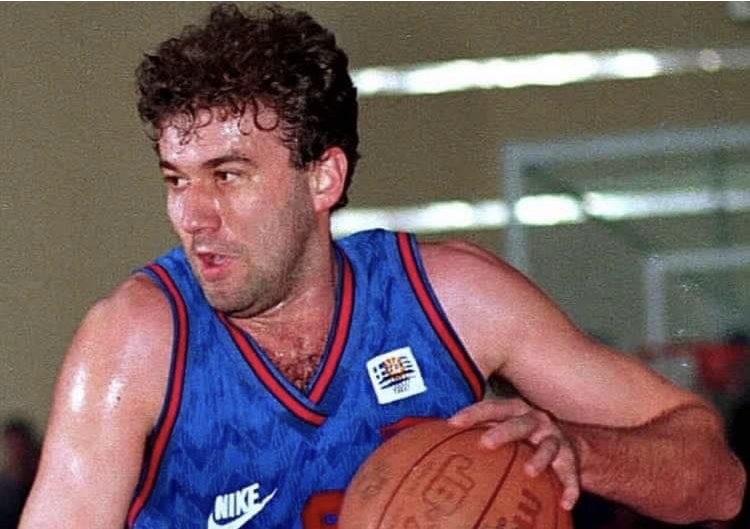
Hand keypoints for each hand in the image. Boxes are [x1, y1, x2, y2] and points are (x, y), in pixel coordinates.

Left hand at [448, 398, 579, 510]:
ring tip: (530, 472)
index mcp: (515, 411)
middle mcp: (536, 420)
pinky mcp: (572, 459)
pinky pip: (572, 474)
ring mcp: (555, 438)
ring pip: (549, 447)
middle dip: (503, 432)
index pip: (491, 408)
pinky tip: (565, 503)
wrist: (570, 441)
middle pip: (519, 423)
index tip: (452, 423)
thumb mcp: (505, 427)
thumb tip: (437, 442)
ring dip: (540, 458)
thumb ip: (479, 432)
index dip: (472, 413)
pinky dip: (570, 488)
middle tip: (486, 443)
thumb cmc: (524, 436)